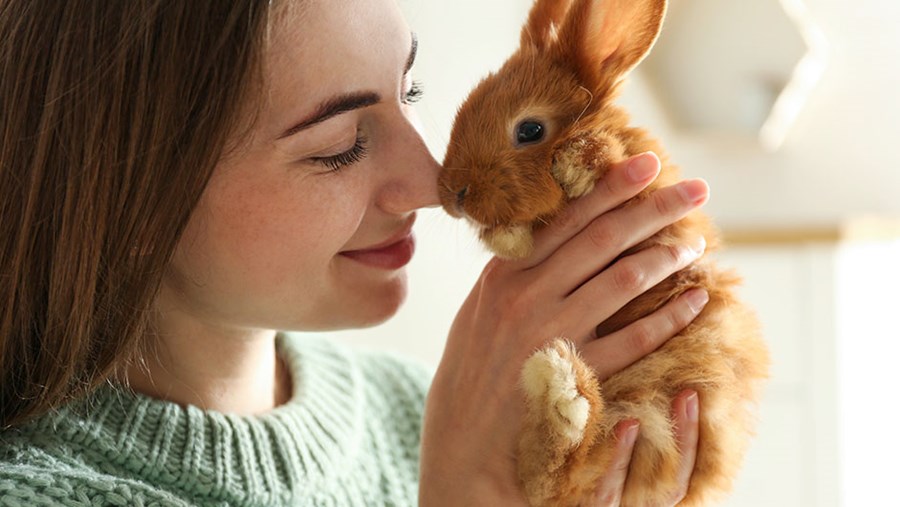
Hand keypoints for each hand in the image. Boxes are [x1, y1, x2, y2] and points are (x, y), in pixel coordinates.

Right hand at [419, 152, 709, 505]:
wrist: (464, 442)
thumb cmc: (474, 371)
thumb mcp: (480, 311)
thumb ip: (515, 272)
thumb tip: (557, 233)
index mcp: (502, 274)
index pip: (565, 218)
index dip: (610, 188)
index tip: (647, 164)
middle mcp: (525, 296)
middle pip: (602, 239)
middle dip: (653, 208)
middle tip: (694, 189)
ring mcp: (550, 334)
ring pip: (622, 280)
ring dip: (666, 258)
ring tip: (696, 244)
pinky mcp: (574, 375)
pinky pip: (633, 339)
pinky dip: (669, 317)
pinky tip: (694, 302)